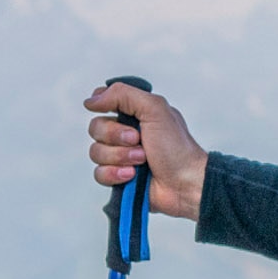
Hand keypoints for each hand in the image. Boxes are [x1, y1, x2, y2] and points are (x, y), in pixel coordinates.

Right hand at [85, 80, 206, 221]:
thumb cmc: (177, 147)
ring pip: (95, 152)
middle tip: (138, 140)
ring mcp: (120, 156)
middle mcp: (125, 133)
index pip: (104, 102)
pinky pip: (99, 173)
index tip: (112, 112)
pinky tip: (132, 175)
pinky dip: (115, 174)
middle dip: (116, 136)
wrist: (184, 183)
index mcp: (135, 113)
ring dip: (119, 157)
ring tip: (141, 160)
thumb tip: (92, 99)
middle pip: (96, 128)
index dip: (103, 107)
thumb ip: (123, 95)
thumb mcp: (154, 109)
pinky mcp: (118, 177)